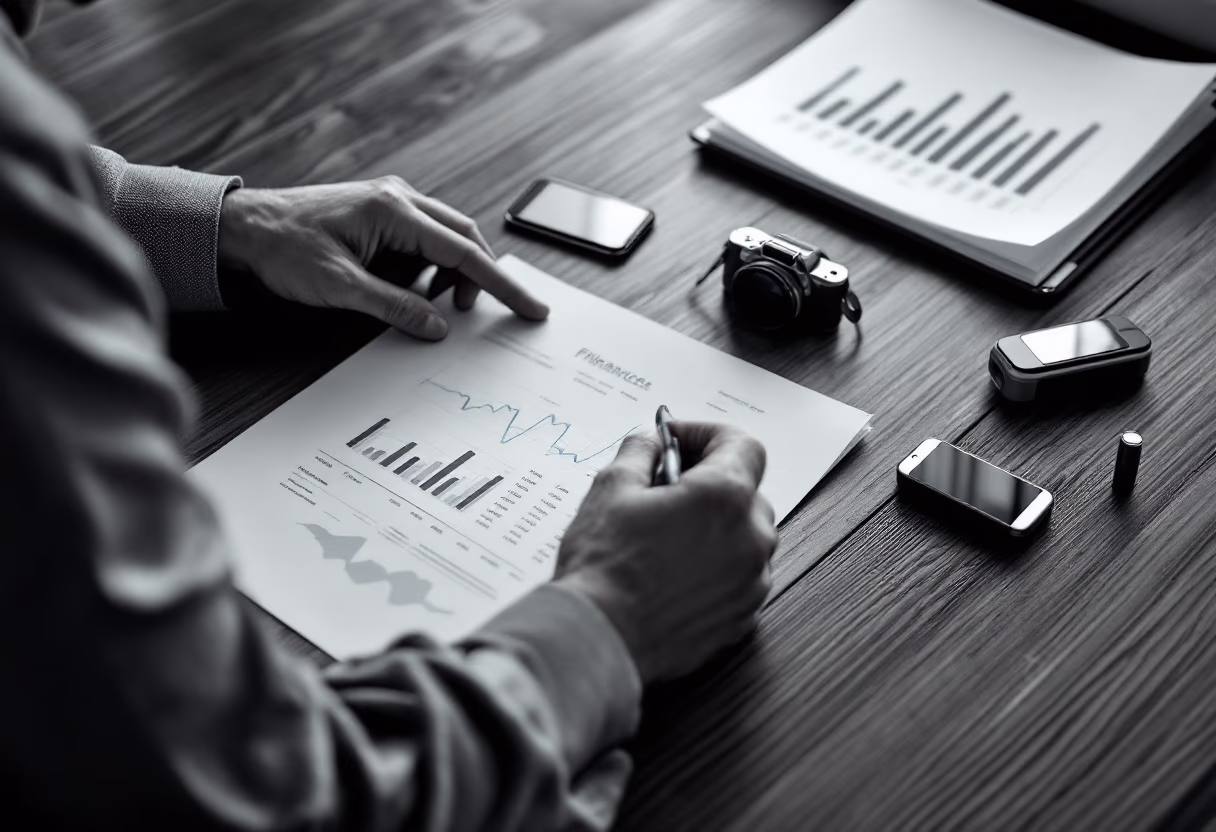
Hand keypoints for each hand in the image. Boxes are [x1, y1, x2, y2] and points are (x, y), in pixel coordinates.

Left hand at [217, 176, 548, 338]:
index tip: (529, 307)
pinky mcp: (381, 214)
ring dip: (450, 275)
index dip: (501, 284)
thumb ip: (395, 307)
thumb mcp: (339, 287)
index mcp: (394, 210)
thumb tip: (438, 327)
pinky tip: (412, 289)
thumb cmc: (283, 248)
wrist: (243, 226)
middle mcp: (399, 198)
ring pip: (446, 239)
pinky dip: (429, 268)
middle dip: (479, 279)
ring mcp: (391, 203)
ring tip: (434, 305)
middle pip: (464, 238)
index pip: (464, 251)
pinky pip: (423, 240)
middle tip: (480, 315)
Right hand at [555, 423, 776, 683]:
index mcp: (725, 497)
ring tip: (665, 536)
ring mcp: (751, 582)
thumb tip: (652, 441)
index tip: (677, 441)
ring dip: (713, 528)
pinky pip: (738, 578)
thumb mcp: (611, 487)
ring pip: (744, 538)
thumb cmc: (604, 565)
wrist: (600, 637)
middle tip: (662, 489)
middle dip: (708, 483)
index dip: (707, 435)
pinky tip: (673, 572)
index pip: (742, 444)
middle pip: (745, 492)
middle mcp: (751, 538)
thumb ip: (640, 451)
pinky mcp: (742, 617)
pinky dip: (715, 568)